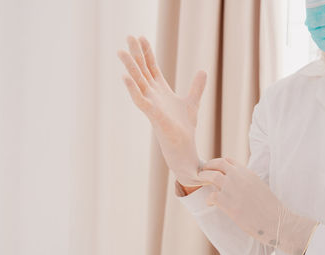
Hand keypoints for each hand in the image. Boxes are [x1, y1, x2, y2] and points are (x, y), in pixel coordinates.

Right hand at [117, 35, 206, 185]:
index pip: (152, 67)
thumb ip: (196, 87)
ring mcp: (151, 104)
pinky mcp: (153, 115)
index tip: (141, 37)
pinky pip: (140, 100)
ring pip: (138, 82)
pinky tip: (126, 77)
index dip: (147, 53)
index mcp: (161, 91)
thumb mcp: (192, 102)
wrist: (184, 147)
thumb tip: (202, 71)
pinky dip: (132, 89)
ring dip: (130, 67)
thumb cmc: (184, 127)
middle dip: (136, 54)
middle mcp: (153, 95)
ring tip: (121, 52)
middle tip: (128, 36)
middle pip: (142, 70)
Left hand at [198, 158, 318, 254]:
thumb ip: (246, 181)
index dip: (218, 163)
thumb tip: (237, 182)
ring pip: (210, 176)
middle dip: (207, 167)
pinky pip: (211, 196)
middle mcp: (238, 177)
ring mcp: (232, 189)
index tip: (213, 168)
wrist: (276, 221)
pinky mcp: (227, 203)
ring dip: (203, 178)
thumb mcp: (259, 186)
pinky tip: (210, 203)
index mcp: (247, 172)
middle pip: (217, 164)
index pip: (228, 160)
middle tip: (202, 172)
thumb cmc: (270, 207)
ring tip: (200, 183)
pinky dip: (208, 199)